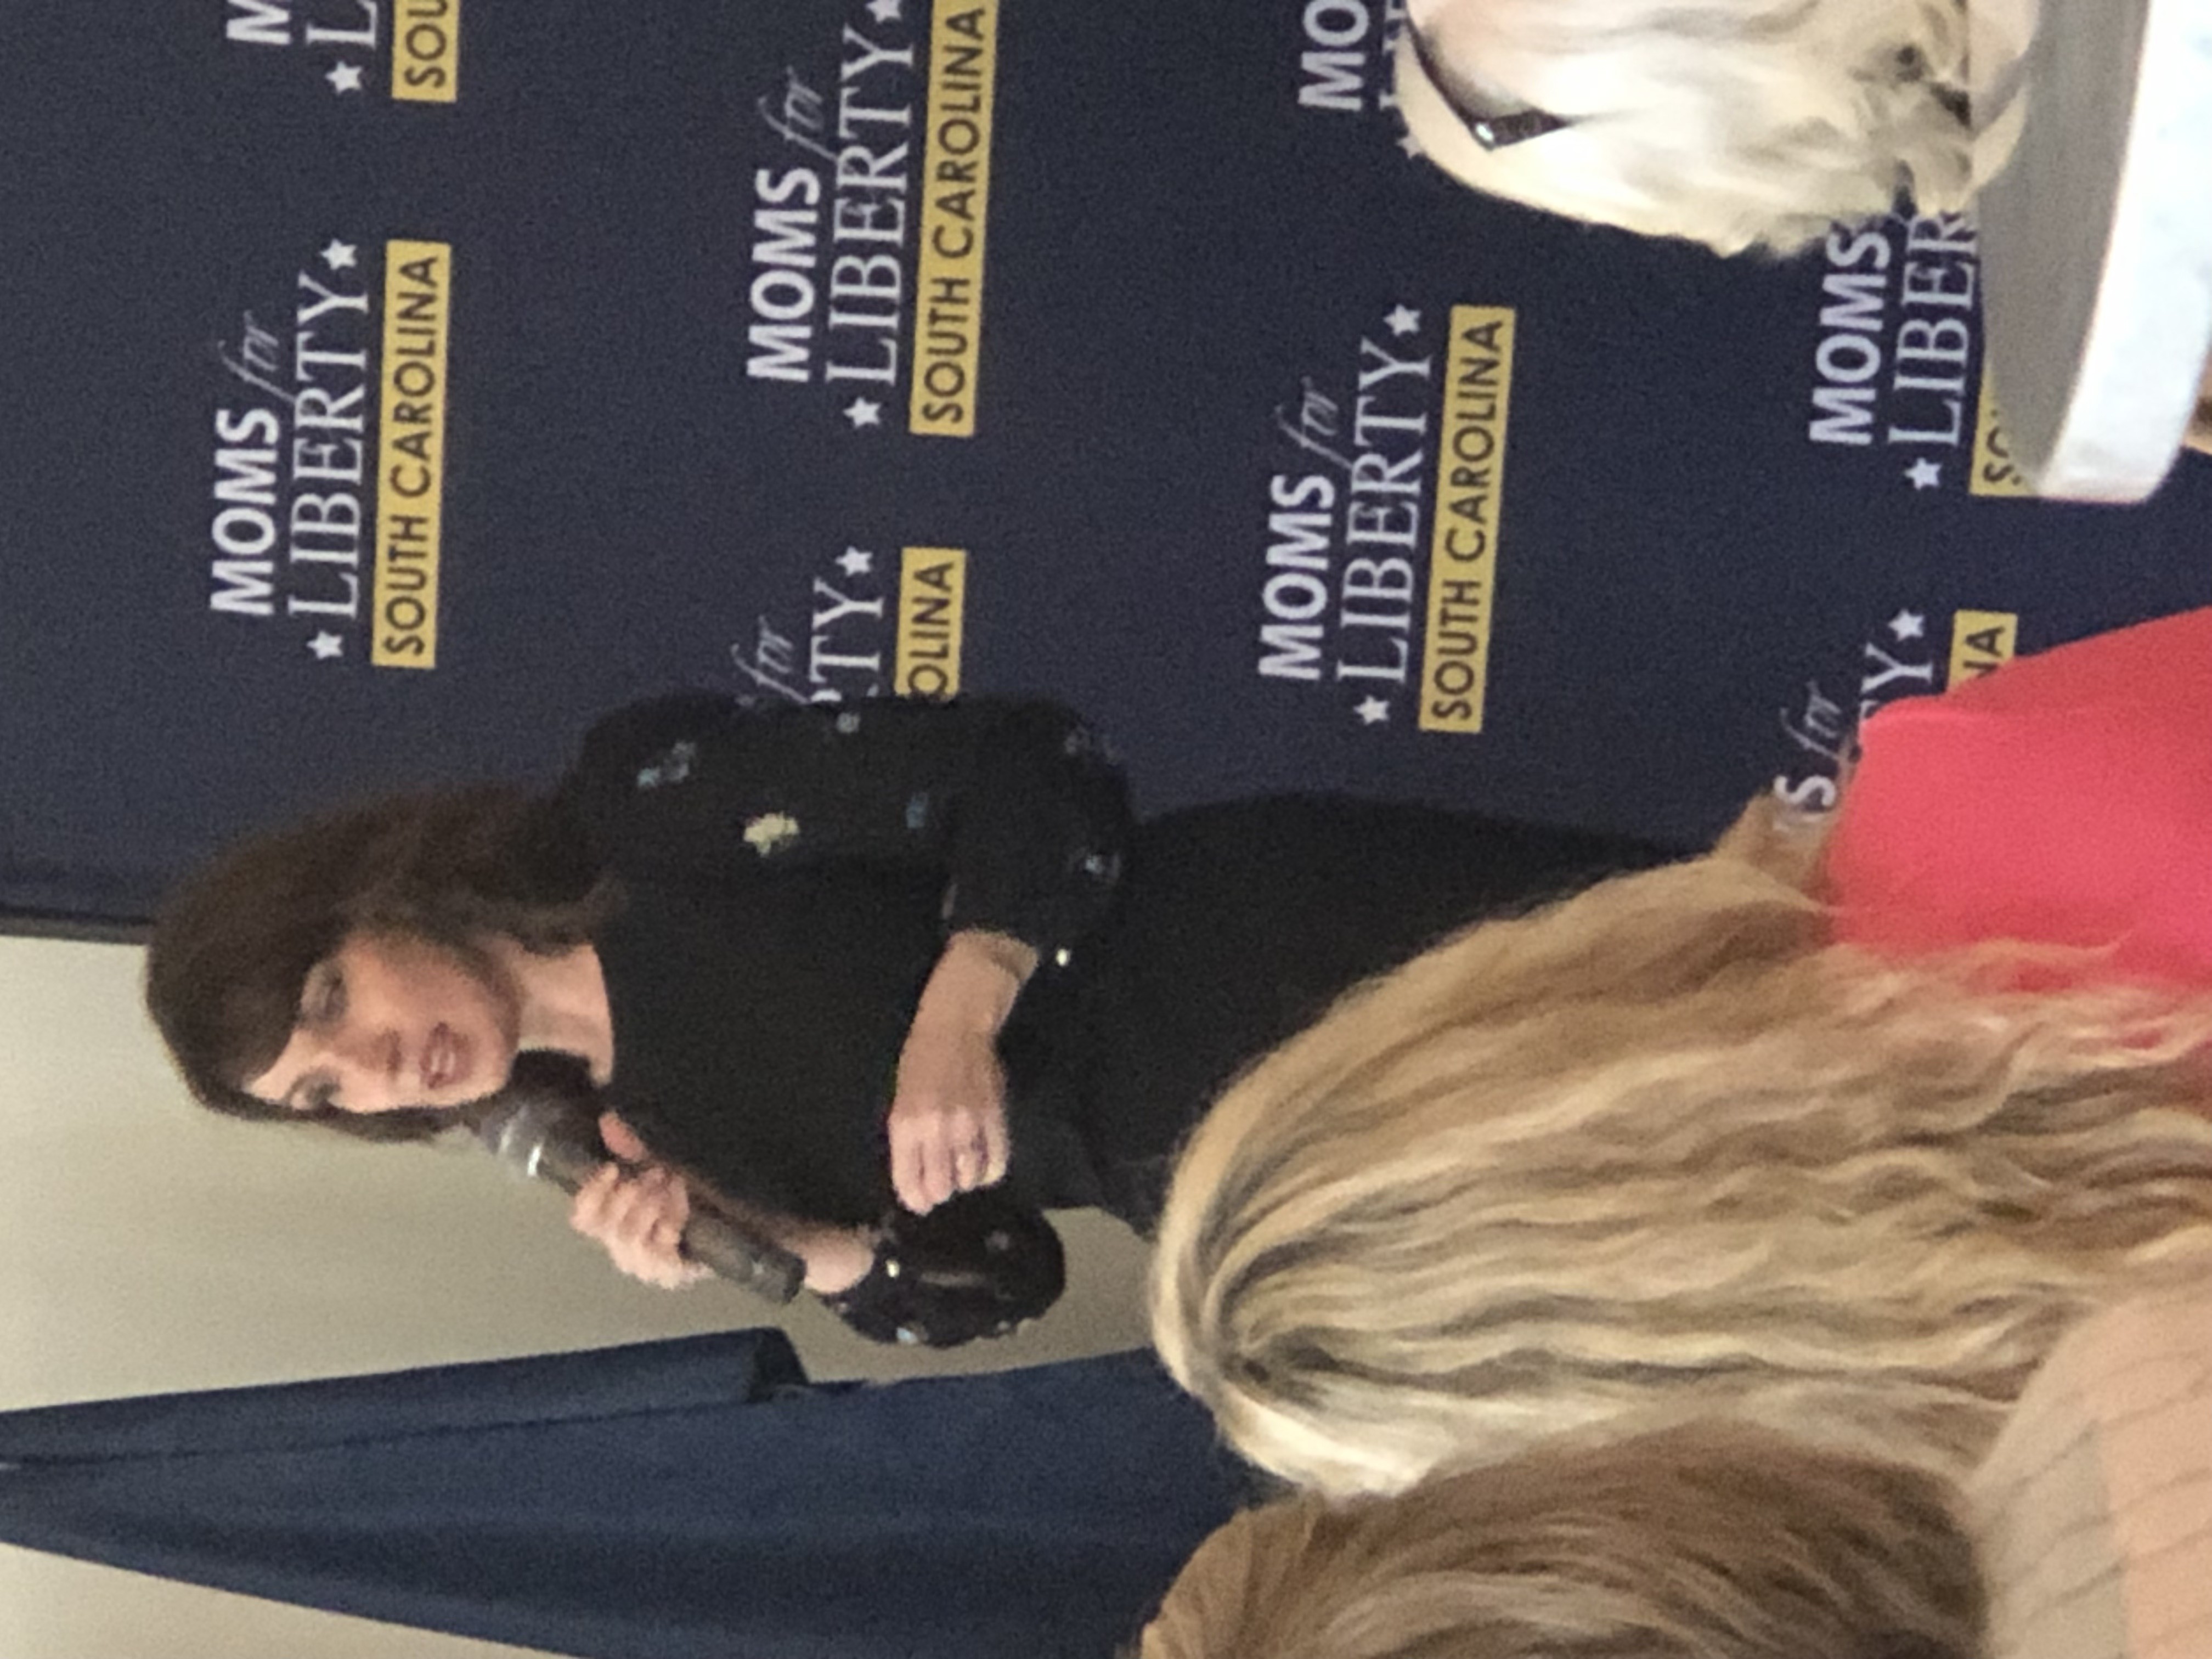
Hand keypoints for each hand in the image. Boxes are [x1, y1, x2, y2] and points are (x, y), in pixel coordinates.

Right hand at [568, 1111, 710, 1288]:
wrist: (729, 1223)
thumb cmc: (688, 1192)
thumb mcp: (660, 1163)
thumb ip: (632, 1146)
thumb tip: (609, 1120)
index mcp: (612, 1223)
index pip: (583, 1218)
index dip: (591, 1194)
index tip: (613, 1169)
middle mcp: (621, 1248)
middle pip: (606, 1227)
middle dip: (631, 1194)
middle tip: (656, 1173)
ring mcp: (643, 1265)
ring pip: (629, 1238)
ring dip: (651, 1205)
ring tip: (673, 1185)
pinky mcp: (668, 1274)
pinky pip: (657, 1250)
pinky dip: (668, 1223)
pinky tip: (682, 1208)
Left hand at [887, 1022, 1010, 1214]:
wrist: (955, 1029)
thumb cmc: (919, 1063)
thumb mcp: (899, 1102)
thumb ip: (907, 1141)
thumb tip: (917, 1179)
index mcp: (906, 1126)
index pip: (910, 1182)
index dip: (915, 1200)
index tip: (920, 1203)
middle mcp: (937, 1130)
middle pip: (941, 1187)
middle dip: (939, 1192)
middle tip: (941, 1185)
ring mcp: (969, 1125)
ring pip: (969, 1178)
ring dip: (964, 1181)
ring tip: (961, 1171)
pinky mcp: (995, 1118)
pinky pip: (997, 1162)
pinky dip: (989, 1172)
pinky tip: (983, 1167)